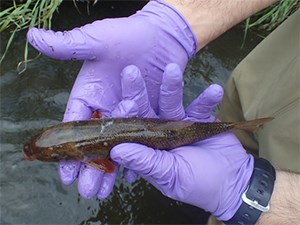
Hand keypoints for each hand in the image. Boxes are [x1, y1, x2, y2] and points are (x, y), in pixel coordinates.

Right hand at [26, 1, 196, 194]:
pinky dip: (138, 155)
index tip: (64, 174)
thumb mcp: (96, 40)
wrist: (160, 35)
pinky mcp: (149, 114)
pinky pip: (141, 138)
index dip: (69, 149)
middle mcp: (107, 107)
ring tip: (106, 191)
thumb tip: (34, 38)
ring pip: (118, 145)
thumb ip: (69, 46)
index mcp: (90, 94)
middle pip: (96, 142)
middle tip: (87, 190)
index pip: (74, 126)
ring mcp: (128, 113)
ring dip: (113, 168)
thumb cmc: (126, 34)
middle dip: (90, 167)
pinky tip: (133, 174)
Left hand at [110, 65, 253, 220]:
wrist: (231, 183)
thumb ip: (146, 163)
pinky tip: (214, 90)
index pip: (131, 126)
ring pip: (172, 101)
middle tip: (131, 71)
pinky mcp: (200, 118)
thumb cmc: (197, 185)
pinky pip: (202, 106)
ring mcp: (179, 123)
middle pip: (146, 107)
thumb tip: (116, 151)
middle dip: (140, 90)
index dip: (126, 114)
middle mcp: (159, 131)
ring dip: (172, 86)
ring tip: (173, 69)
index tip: (125, 102)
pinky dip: (208, 98)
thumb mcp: (169, 176)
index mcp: (146, 146)